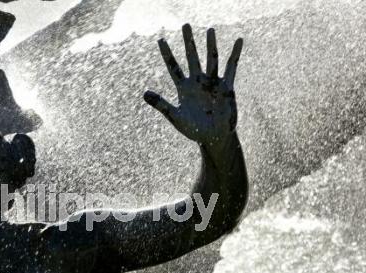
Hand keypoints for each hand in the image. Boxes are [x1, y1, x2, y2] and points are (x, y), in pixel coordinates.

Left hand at [144, 24, 242, 147]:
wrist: (213, 138)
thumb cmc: (194, 130)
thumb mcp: (175, 117)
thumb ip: (161, 104)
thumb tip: (144, 93)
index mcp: (184, 88)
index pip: (173, 67)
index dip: (167, 54)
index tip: (160, 39)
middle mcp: (198, 82)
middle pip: (192, 58)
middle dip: (189, 42)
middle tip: (185, 25)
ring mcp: (212, 83)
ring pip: (211, 60)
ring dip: (210, 45)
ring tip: (210, 30)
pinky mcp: (226, 88)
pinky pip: (231, 68)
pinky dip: (235, 55)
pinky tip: (238, 41)